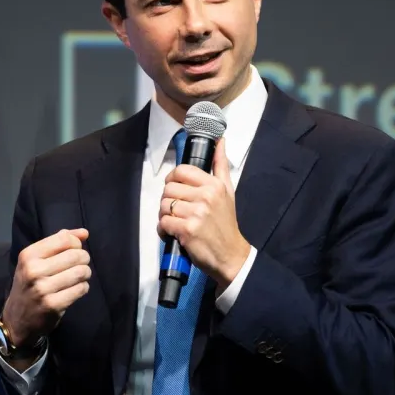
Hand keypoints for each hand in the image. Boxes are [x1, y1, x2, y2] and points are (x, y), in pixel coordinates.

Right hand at [1, 228, 90, 348]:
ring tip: (80, 277)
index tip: (75, 250)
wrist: (17, 318)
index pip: (63, 239)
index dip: (76, 243)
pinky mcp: (53, 305)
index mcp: (28, 255)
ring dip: (85, 273)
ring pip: (81, 272)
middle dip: (84, 259)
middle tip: (80, 265)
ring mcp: (42, 289)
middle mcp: (33, 270)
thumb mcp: (35, 260)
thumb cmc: (30, 284)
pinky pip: (81, 289)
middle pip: (75, 255)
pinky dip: (83, 288)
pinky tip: (76, 289)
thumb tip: (84, 233)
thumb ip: (58, 242)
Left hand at [158, 138, 250, 289]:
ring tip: (175, 221)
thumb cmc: (226, 223)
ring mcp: (196, 214)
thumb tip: (219, 140)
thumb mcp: (228, 191)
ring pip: (164, 206)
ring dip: (164, 215)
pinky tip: (173, 233)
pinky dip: (163, 229)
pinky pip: (163, 223)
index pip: (181, 171)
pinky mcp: (187, 231)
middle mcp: (205, 197)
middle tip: (176, 209)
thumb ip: (221, 165)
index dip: (172, 179)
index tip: (175, 189)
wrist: (230, 255)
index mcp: (214, 185)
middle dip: (168, 200)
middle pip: (169, 189)